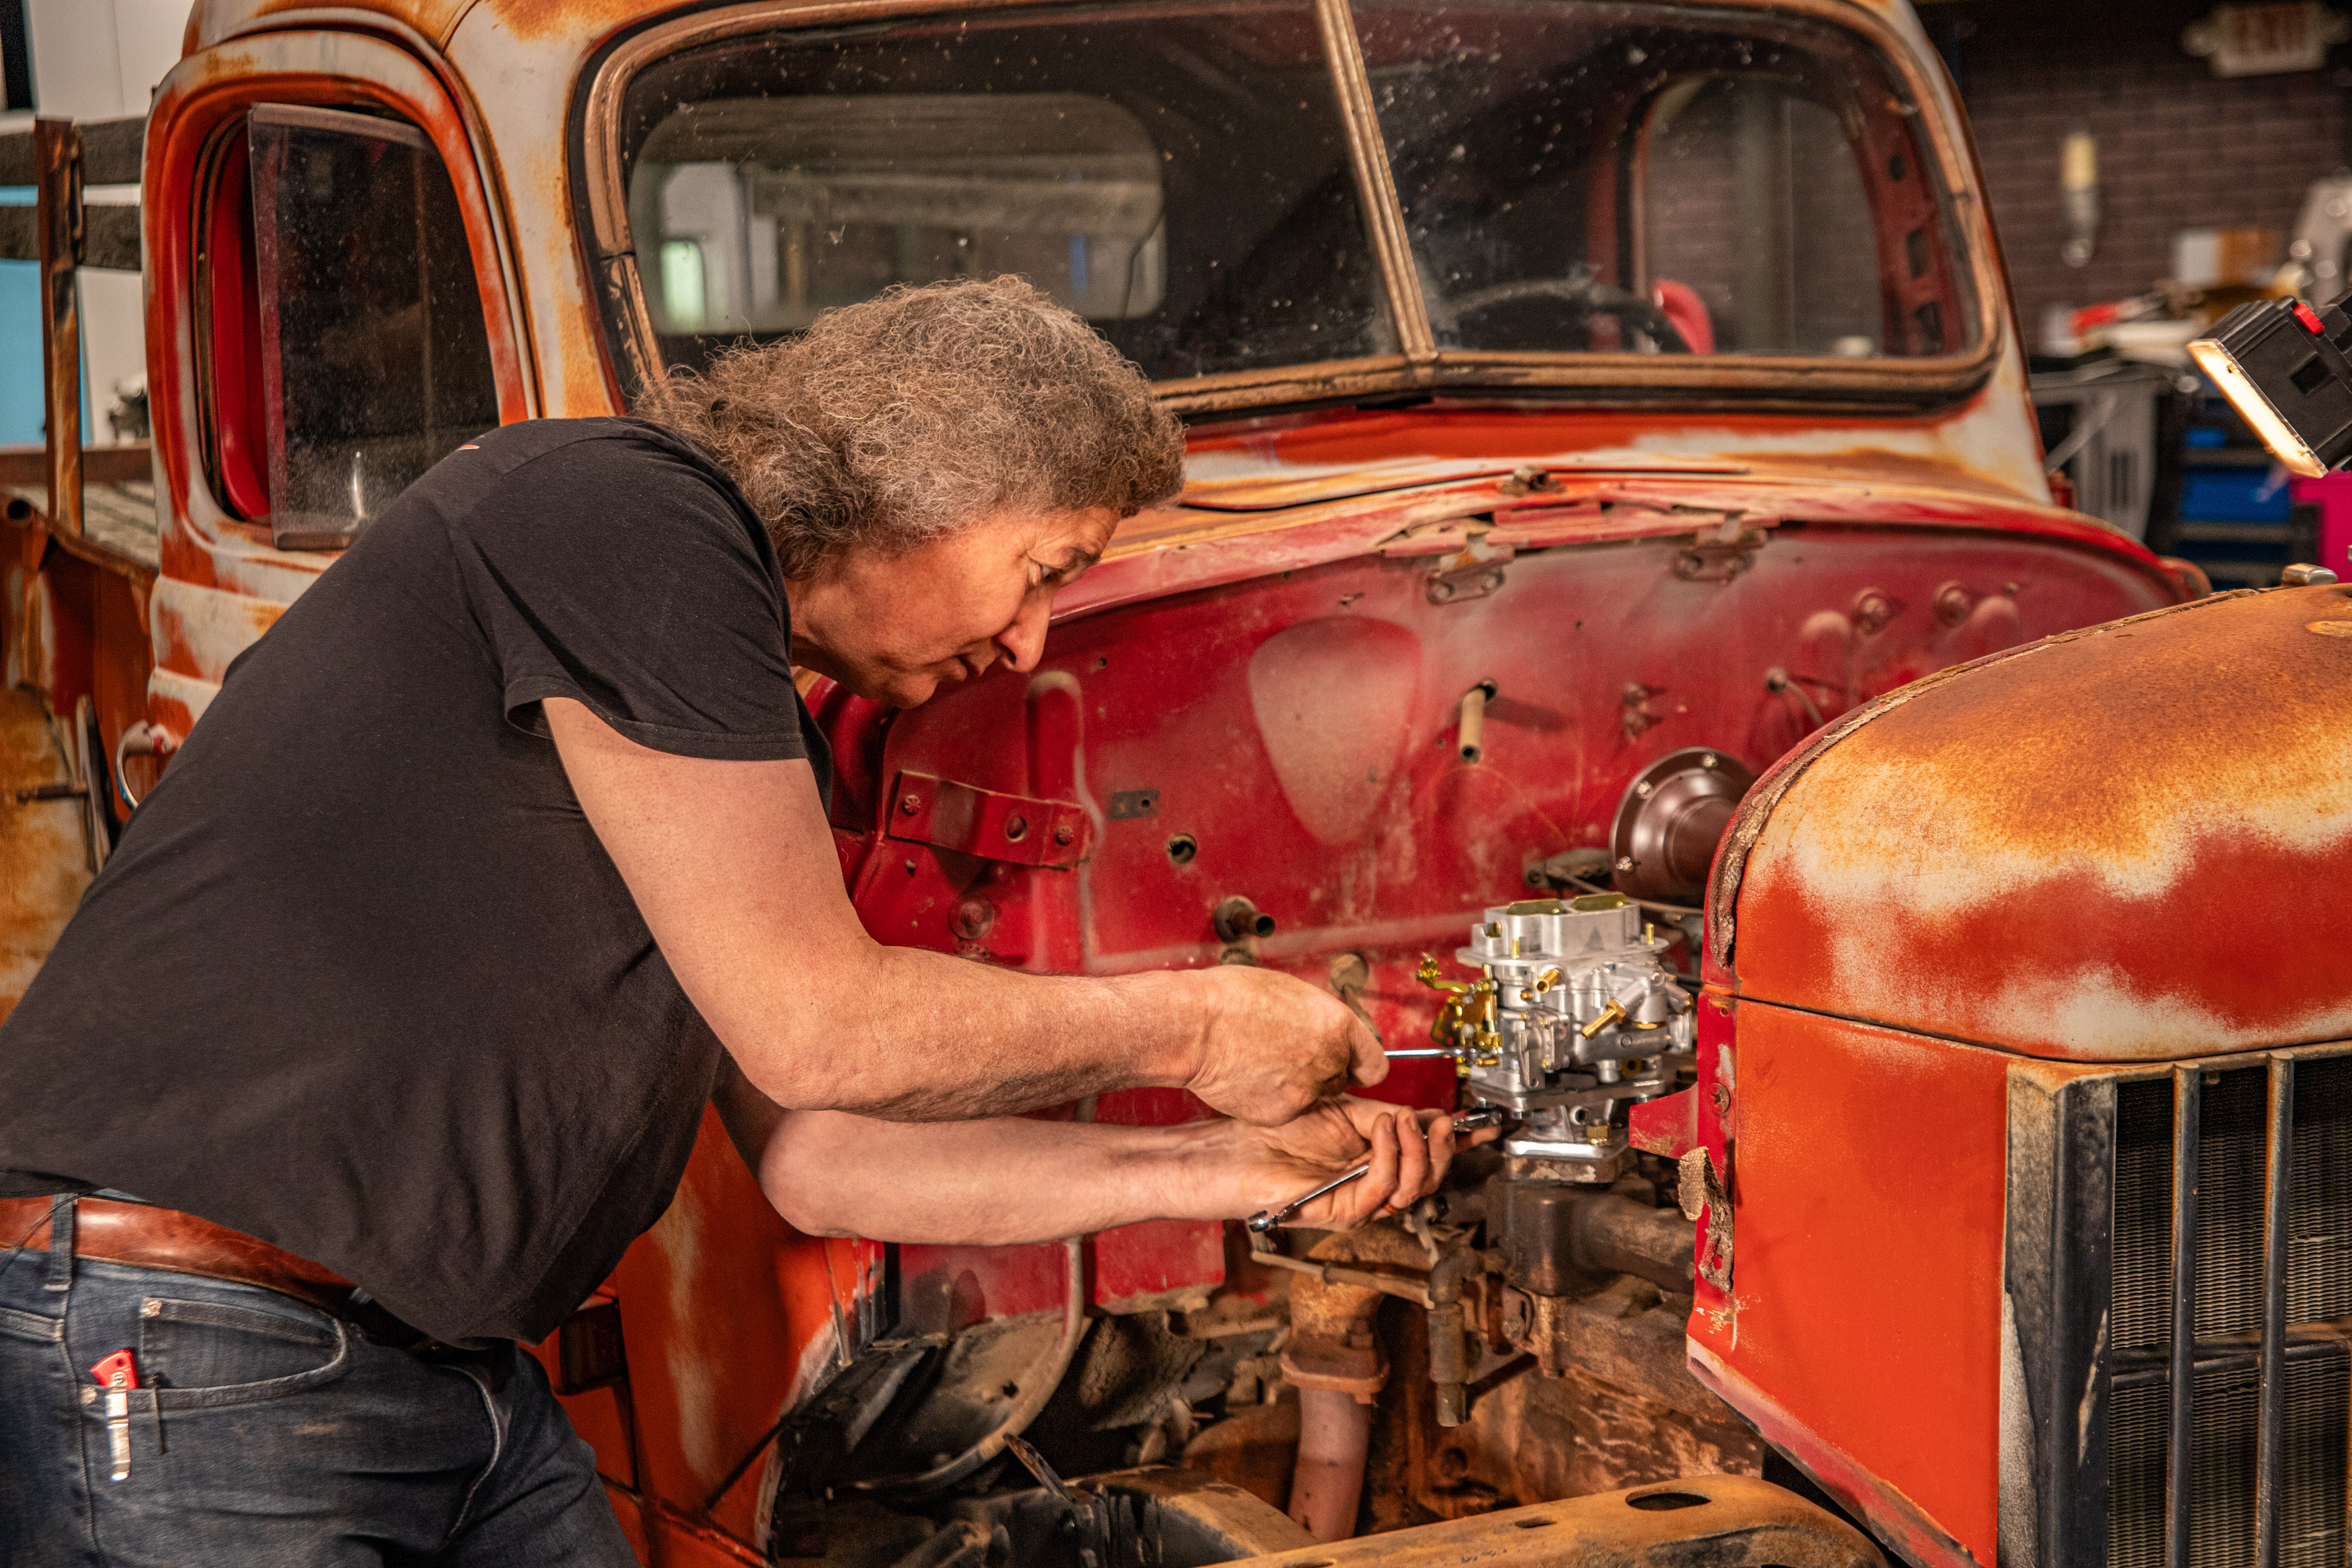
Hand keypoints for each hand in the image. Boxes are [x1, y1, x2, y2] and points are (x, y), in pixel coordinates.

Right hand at [1180, 966, 1386, 1125]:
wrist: (1193, 1026)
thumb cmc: (1232, 999)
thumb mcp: (1291, 992)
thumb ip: (1320, 1018)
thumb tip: (1329, 1031)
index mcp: (1337, 1025)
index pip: (1375, 1062)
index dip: (1359, 1064)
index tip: (1350, 1065)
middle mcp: (1329, 1061)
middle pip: (1340, 1080)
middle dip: (1321, 1072)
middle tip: (1288, 1057)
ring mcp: (1305, 1092)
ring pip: (1311, 1097)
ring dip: (1295, 1086)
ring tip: (1262, 1064)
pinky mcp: (1280, 1114)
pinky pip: (1285, 1111)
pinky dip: (1270, 1100)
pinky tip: (1248, 1079)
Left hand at [1216, 1099, 1497, 1230]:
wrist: (1238, 1150)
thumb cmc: (1280, 1132)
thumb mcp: (1345, 1112)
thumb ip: (1387, 1115)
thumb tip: (1425, 1111)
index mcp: (1379, 1160)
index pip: (1430, 1157)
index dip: (1461, 1143)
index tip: (1485, 1125)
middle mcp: (1374, 1185)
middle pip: (1431, 1180)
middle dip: (1442, 1147)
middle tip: (1437, 1120)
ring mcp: (1359, 1201)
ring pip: (1412, 1190)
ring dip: (1413, 1149)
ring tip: (1396, 1119)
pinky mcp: (1342, 1211)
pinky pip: (1381, 1189)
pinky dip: (1386, 1157)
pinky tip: (1377, 1130)